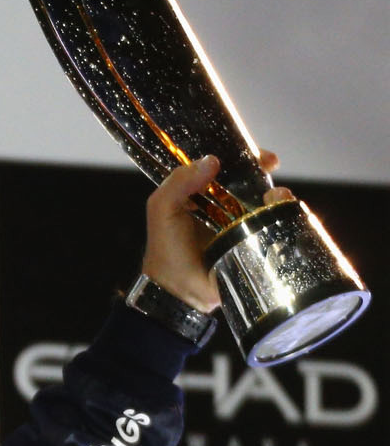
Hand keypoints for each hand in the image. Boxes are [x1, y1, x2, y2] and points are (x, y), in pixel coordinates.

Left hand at [140, 149, 289, 309]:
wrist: (179, 291)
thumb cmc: (166, 249)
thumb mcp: (162, 208)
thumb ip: (179, 182)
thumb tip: (212, 160)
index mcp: (200, 196)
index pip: (224, 170)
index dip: (241, 158)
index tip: (257, 155)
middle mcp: (224, 209)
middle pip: (250, 183)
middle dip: (264, 172)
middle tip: (271, 165)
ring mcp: (242, 227)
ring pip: (266, 203)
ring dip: (277, 194)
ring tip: (276, 194)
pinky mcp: (255, 246)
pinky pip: (275, 227)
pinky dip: (284, 216)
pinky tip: (283, 211)